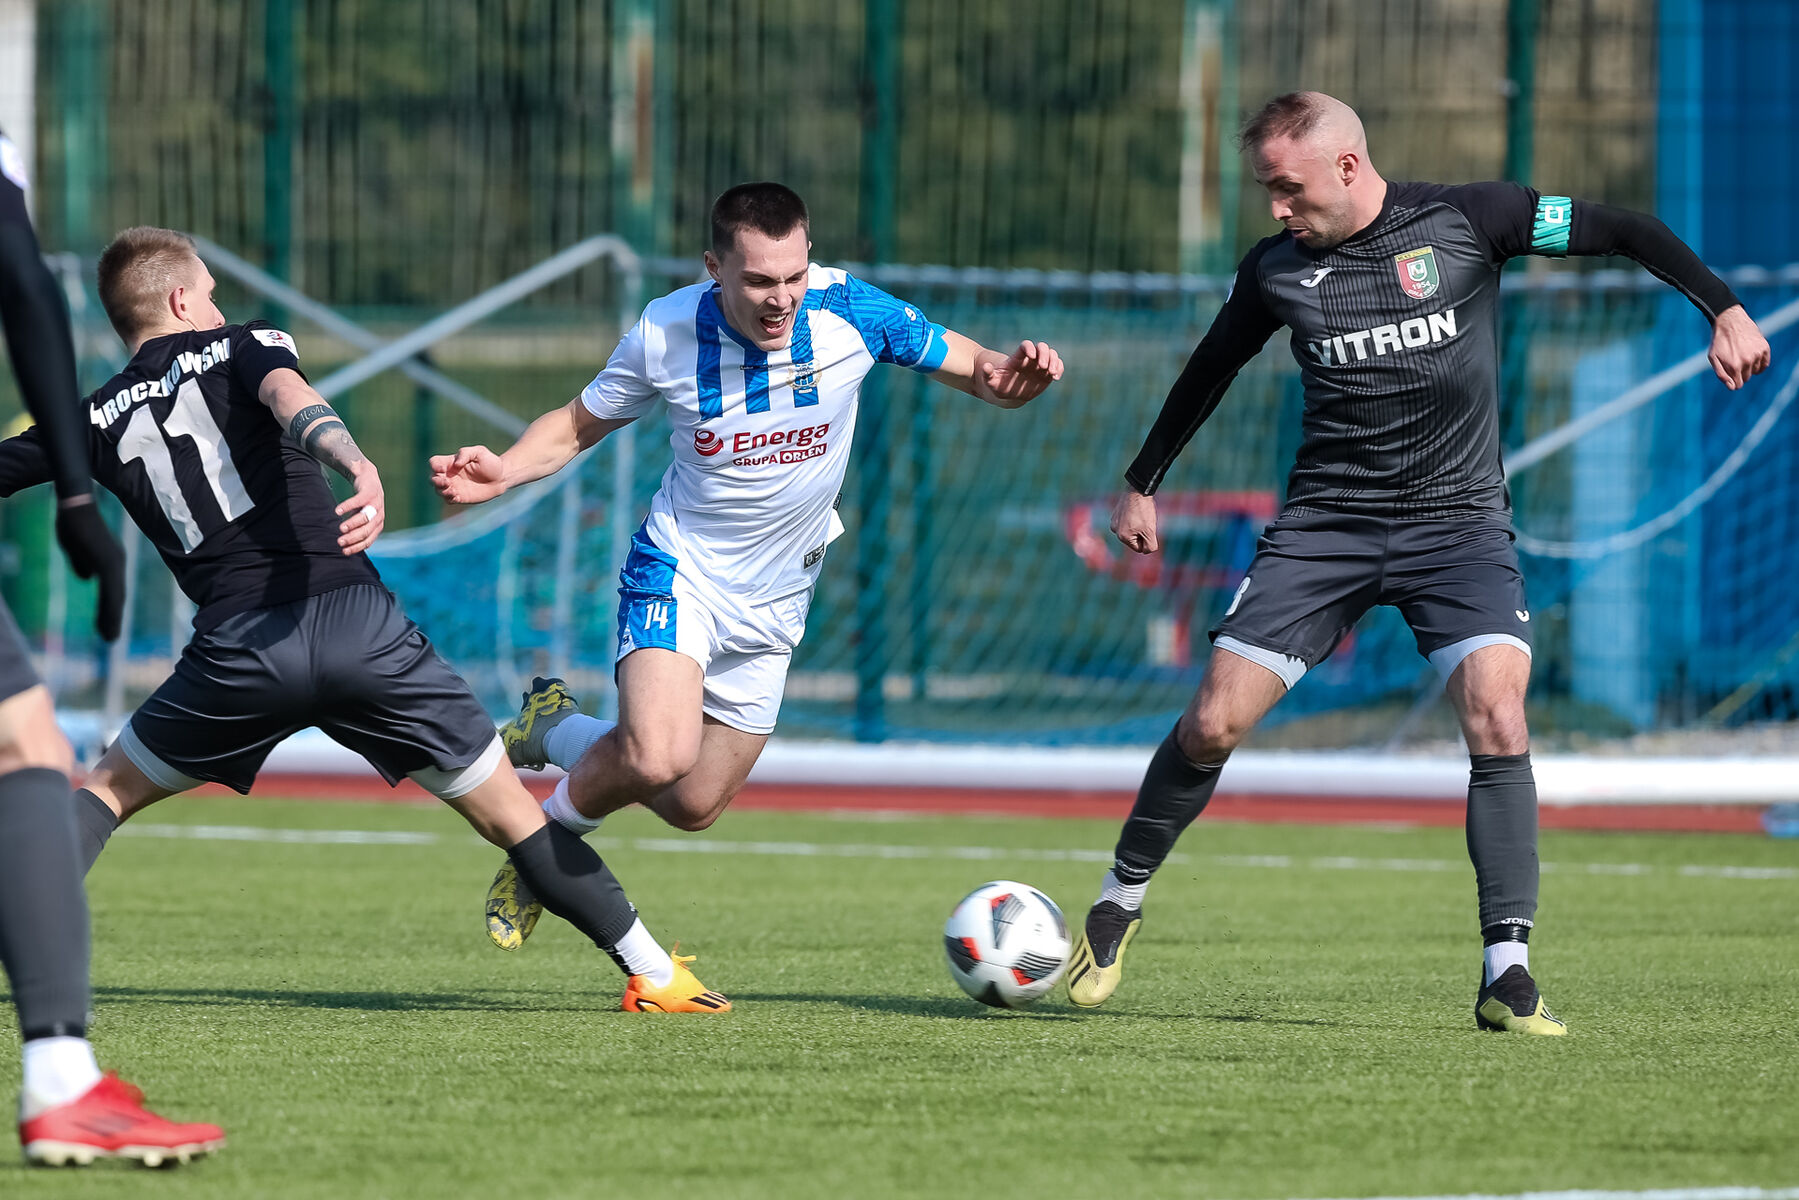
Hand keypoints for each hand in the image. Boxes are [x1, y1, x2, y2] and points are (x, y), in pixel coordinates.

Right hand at [55, 497, 125, 640]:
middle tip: (109, 638)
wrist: (75, 505)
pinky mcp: (109, 564)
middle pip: (118, 597)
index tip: (106, 625)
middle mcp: (117, 563)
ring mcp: (115, 564)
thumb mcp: (76, 548)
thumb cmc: (73, 522)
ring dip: (112, 619)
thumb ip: (83, 563)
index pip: (113, 590)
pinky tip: (107, 622)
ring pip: (116, 598)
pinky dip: (111, 610)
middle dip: (113, 618)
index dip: (110, 608)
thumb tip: (87, 578)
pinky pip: (111, 592)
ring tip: (109, 638)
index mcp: (110, 560)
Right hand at [334, 463, 384, 555]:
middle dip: (353, 538)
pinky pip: (358, 500)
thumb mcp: (361, 516)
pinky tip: (338, 511)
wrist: (367, 477)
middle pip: (367, 530)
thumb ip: (357, 528)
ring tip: (341, 528)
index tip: (344, 551)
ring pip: (365, 517)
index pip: (368, 540)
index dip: (357, 547)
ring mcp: (376, 503)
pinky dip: (348, 506)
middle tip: (340, 542)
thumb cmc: (363, 501)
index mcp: (378, 524)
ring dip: (353, 524)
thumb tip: (344, 545)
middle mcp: (379, 515)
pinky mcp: (370, 492)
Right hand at [429, 445, 506, 504]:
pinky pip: (448, 499)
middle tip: (446, 482)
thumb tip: (456, 463)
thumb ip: (466, 453)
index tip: (442, 468)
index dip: (434, 465)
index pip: (435, 462)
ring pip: (438, 490)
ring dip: (442, 491)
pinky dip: (449, 498)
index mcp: (451, 462)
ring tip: (453, 491)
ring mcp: (454, 486)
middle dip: (435, 480)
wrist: (501, 478)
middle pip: (433, 477)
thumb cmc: (490, 462)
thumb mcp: (480, 452)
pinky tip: (457, 496)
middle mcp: (450, 474)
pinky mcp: (460, 497)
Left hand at [975, 340, 1063, 408]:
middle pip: (1042, 347)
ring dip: (1054, 361)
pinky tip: (1056, 378)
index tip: (1032, 356)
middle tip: (1042, 367)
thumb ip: (988, 374)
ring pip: (1051, 355)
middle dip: (1044, 354)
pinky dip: (1059, 369)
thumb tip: (985, 367)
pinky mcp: (1047, 374)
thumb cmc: (999, 386)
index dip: (1030, 348)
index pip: (1026, 346)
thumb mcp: (991, 381)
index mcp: (1018, 358)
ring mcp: (1040, 365)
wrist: (1010, 394)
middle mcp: (1031, 359)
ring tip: (1052, 373)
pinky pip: (1057, 366)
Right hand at [1110, 489, 1158, 554]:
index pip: (1139, 548)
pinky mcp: (1116, 512)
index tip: (1148, 528)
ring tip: (1141, 514)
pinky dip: (1133, 517)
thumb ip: (1150, 546)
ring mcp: (1114, 520)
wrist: (1138, 490)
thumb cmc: (1144, 511)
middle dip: (1142, 532)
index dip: (1147, 539)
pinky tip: (1137, 509)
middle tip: (1145, 520)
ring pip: (1132, 529)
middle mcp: (1115, 530)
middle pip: (1134, 539)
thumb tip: (1146, 551)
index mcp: (1122, 537)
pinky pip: (1128, 520)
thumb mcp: (1150, 532)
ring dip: (1138, 525)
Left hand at [1709, 305, 1770, 390]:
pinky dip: (1759, 364)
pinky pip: (1765, 364)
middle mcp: (1747, 361)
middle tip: (1734, 361)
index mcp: (1734, 366)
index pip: (1738, 385)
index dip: (1733, 381)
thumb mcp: (1713, 358)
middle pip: (1746, 378)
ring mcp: (1757, 354)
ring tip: (1741, 355)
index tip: (1730, 375)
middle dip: (1739, 373)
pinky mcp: (1764, 348)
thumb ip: (1721, 374)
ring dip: (1749, 367)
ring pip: (1755, 371)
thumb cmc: (1719, 341)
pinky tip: (1752, 358)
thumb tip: (1732, 387)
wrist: (1730, 321)